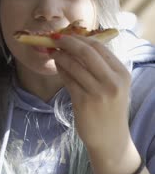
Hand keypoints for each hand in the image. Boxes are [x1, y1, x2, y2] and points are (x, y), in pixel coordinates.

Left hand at [49, 34, 131, 153]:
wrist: (111, 138)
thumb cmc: (109, 109)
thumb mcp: (112, 85)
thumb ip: (99, 67)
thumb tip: (75, 45)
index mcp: (121, 73)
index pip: (99, 47)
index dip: (80, 38)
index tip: (66, 34)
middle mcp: (112, 81)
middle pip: (86, 52)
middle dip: (67, 42)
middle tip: (54, 38)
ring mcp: (98, 92)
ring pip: (74, 65)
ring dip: (60, 55)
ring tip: (52, 51)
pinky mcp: (83, 102)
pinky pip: (68, 79)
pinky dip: (60, 69)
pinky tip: (56, 65)